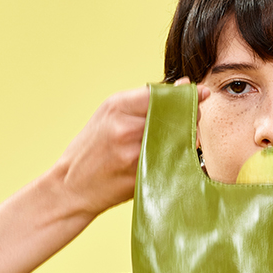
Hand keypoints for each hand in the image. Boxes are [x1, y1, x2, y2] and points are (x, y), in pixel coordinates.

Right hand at [53, 80, 209, 218]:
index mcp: (117, 106)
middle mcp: (125, 128)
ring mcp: (133, 154)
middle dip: (189, 119)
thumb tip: (183, 86)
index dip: (186, 95)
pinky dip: (176, 161)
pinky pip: (170, 164)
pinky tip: (171, 161)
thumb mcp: (108, 115)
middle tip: (193, 123)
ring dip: (186, 141)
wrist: (70, 187)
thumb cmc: (91, 150)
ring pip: (176, 141)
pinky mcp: (140, 177)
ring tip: (178, 143)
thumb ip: (144, 101)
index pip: (164, 94)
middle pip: (174, 117)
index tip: (202, 95)